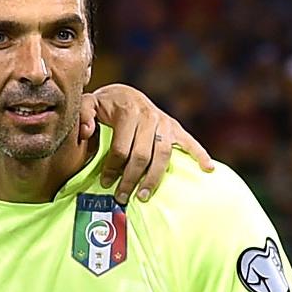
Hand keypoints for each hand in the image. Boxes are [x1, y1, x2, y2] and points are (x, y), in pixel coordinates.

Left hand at [85, 84, 212, 202]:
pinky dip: (200, 155)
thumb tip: (86, 131)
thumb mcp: (88, 105)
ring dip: (154, 178)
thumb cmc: (103, 105)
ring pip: (163, 155)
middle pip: (142, 156)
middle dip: (130, 179)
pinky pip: (190, 142)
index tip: (105, 182)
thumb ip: (83, 115)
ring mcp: (165, 123)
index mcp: (129, 112)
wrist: (124, 94)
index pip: (122, 148)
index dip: (112, 168)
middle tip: (121, 197)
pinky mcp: (175, 128)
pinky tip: (208, 169)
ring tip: (144, 196)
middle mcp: (150, 117)